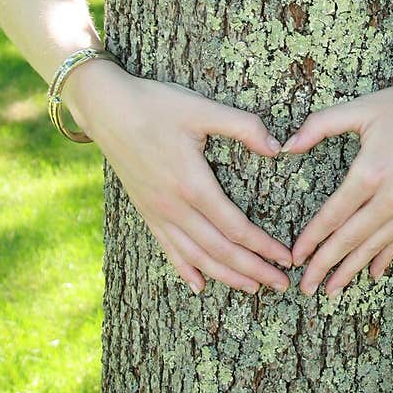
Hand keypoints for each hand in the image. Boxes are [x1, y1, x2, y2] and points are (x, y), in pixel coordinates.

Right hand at [66, 61, 291, 294]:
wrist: (106, 108)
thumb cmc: (156, 104)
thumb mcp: (202, 108)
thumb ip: (243, 127)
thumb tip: (277, 147)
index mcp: (193, 184)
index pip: (236, 227)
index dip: (263, 247)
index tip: (286, 258)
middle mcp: (174, 207)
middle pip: (220, 250)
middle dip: (253, 270)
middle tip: (280, 284)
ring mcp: (157, 212)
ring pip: (196, 256)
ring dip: (226, 276)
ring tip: (251, 288)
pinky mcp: (146, 211)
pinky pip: (168, 248)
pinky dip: (186, 269)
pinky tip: (198, 285)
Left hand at [283, 76, 392, 296]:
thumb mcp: (362, 107)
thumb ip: (321, 125)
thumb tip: (288, 146)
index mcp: (369, 173)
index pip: (333, 215)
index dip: (312, 238)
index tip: (295, 256)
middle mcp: (390, 197)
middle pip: (350, 239)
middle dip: (326, 265)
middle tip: (306, 287)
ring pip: (374, 246)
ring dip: (351, 270)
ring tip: (332, 290)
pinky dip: (384, 258)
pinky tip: (373, 273)